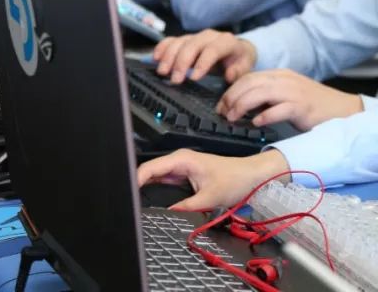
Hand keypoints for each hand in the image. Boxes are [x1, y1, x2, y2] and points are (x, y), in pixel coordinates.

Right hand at [137, 148, 289, 210]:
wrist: (252, 175)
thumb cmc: (236, 178)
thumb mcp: (209, 197)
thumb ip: (185, 207)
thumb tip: (165, 217)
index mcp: (182, 159)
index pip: (148, 168)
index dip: (134, 181)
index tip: (124, 195)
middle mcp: (179, 161)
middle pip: (148, 172)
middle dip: (136, 185)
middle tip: (126, 202)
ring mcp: (181, 168)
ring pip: (155, 178)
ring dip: (144, 187)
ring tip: (132, 202)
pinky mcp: (184, 176)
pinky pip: (164, 181)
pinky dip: (154, 189)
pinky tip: (147, 199)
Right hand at [153, 29, 257, 83]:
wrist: (237, 50)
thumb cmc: (239, 60)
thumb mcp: (245, 67)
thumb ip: (239, 71)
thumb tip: (230, 75)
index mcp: (226, 42)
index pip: (213, 49)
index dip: (202, 63)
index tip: (193, 78)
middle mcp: (209, 36)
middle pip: (192, 45)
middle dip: (181, 62)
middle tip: (175, 80)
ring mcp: (196, 37)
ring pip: (179, 42)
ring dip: (169, 57)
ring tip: (163, 72)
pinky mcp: (185, 40)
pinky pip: (171, 40)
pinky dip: (162, 48)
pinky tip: (155, 58)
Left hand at [217, 70, 363, 129]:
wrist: (343, 110)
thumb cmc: (315, 106)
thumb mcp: (289, 94)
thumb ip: (270, 96)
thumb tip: (245, 106)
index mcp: (281, 75)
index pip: (249, 77)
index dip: (231, 91)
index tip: (222, 105)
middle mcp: (286, 80)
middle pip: (250, 83)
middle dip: (231, 98)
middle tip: (223, 113)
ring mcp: (295, 93)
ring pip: (260, 93)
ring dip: (242, 106)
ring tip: (233, 118)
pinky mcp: (302, 107)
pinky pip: (278, 109)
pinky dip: (264, 116)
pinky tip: (256, 123)